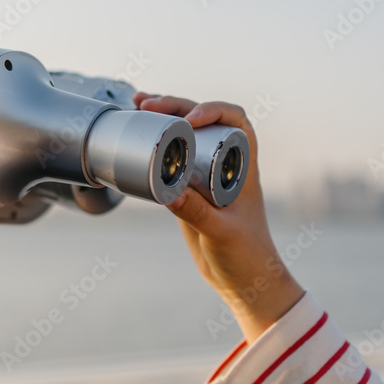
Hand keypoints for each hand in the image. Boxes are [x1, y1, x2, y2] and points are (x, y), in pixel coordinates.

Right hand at [133, 93, 304, 343]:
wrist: (243, 280)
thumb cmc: (246, 255)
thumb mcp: (221, 233)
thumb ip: (197, 213)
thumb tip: (168, 191)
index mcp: (243, 166)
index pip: (235, 121)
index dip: (212, 110)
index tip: (188, 119)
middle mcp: (225, 162)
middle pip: (202, 120)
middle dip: (176, 105)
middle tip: (148, 105)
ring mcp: (204, 173)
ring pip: (184, 132)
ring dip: (163, 114)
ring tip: (137, 104)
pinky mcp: (187, 188)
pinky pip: (170, 154)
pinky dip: (154, 139)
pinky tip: (136, 129)